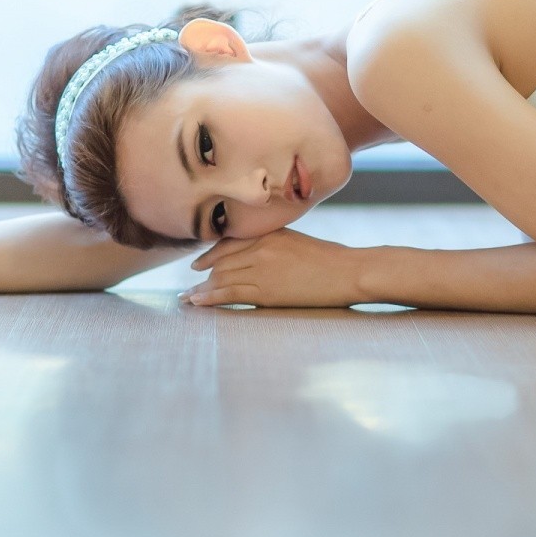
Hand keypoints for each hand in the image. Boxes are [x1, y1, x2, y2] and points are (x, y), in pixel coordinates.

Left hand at [181, 228, 363, 308]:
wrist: (347, 272)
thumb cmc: (330, 259)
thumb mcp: (296, 241)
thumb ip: (273, 244)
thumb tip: (254, 256)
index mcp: (268, 234)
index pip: (228, 244)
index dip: (209, 256)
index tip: (197, 265)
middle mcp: (260, 248)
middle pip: (222, 263)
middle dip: (202, 276)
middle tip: (189, 288)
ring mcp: (262, 269)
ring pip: (222, 278)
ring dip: (201, 290)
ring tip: (188, 299)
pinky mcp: (266, 291)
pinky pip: (230, 293)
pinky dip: (210, 298)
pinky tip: (198, 302)